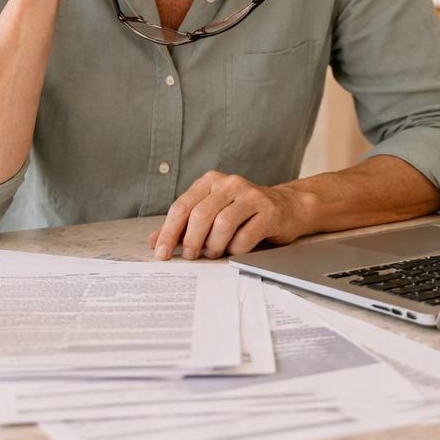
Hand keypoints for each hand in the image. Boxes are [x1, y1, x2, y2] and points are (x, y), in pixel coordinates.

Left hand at [149, 171, 314, 259]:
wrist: (285, 207)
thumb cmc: (242, 213)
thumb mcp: (210, 214)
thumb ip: (183, 226)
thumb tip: (154, 241)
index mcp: (210, 182)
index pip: (182, 207)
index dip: (168, 232)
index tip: (160, 253)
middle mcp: (229, 184)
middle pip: (201, 215)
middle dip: (191, 241)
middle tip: (190, 256)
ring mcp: (251, 196)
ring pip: (223, 224)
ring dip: (214, 246)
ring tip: (213, 253)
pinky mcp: (269, 211)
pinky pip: (246, 236)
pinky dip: (236, 249)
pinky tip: (235, 250)